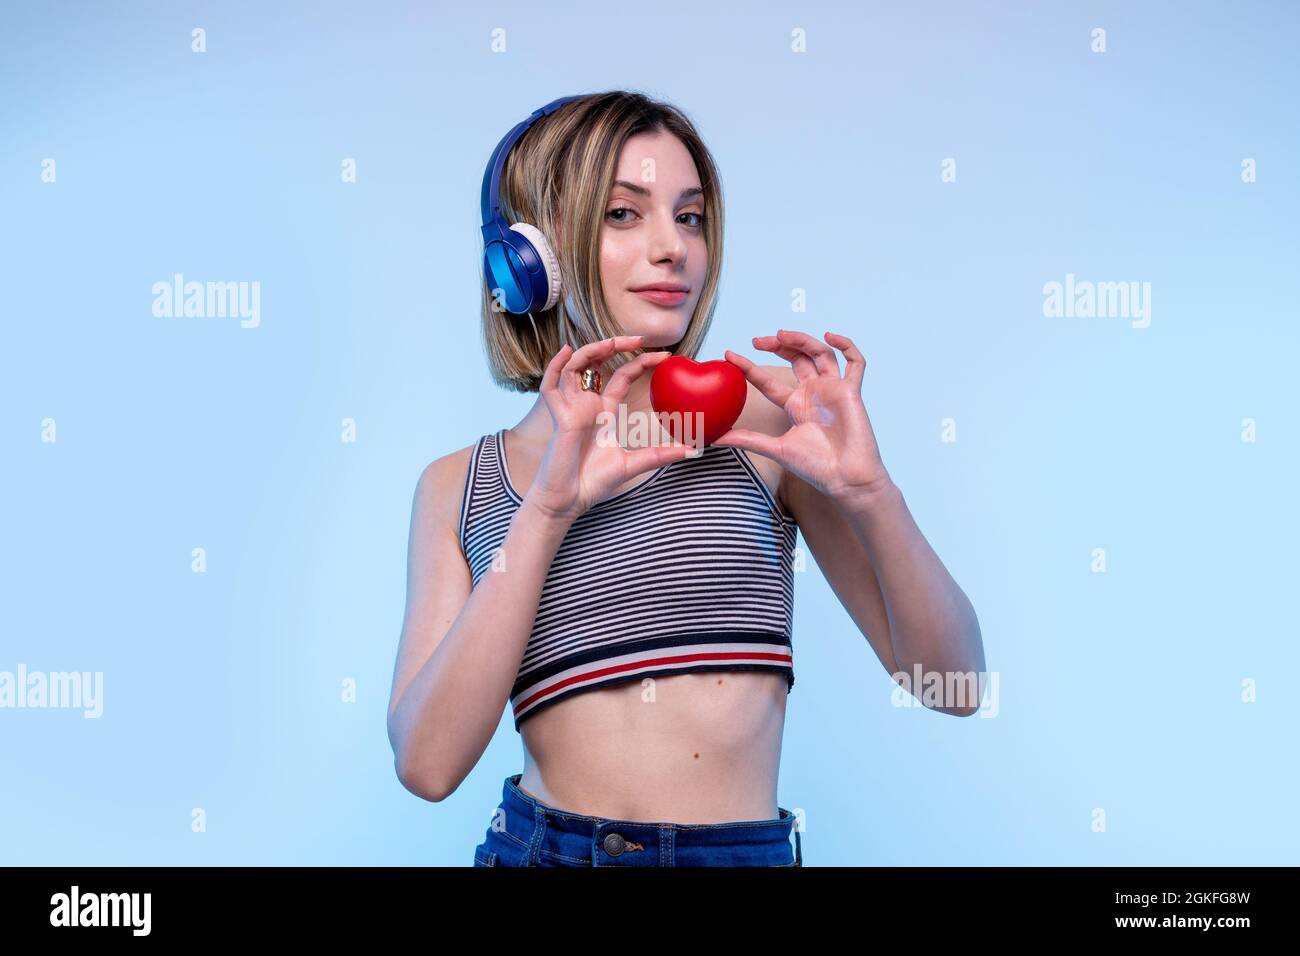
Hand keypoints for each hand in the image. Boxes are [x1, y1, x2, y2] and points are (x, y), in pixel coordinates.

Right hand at [524, 335, 695, 522]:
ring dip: (591, 350)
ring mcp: (571, 409)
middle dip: (616, 346)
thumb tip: (691, 451)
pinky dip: (556, 366)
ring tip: (612, 342)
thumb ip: (659, 455)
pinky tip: (568, 351)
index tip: (665, 356)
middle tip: (640, 338)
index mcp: (604, 413)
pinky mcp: (558, 417)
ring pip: (575, 367)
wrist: (569, 500)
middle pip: (597, 363)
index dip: (640, 362)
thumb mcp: (633, 465)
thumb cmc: (593, 483)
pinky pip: (550, 386)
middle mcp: (587, 405)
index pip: (622, 376)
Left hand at [716, 329, 893, 506]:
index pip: (767, 380)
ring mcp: (833, 390)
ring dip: (802, 340)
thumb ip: (748, 439)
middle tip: (756, 341)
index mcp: (794, 405)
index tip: (728, 355)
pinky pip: (855, 363)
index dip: (748, 366)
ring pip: (819, 353)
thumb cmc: (816, 467)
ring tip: (782, 334)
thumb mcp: (776, 448)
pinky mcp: (851, 391)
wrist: (846, 478)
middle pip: (795, 358)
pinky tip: (828, 336)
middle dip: (777, 346)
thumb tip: (715, 438)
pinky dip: (846, 345)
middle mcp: (813, 393)